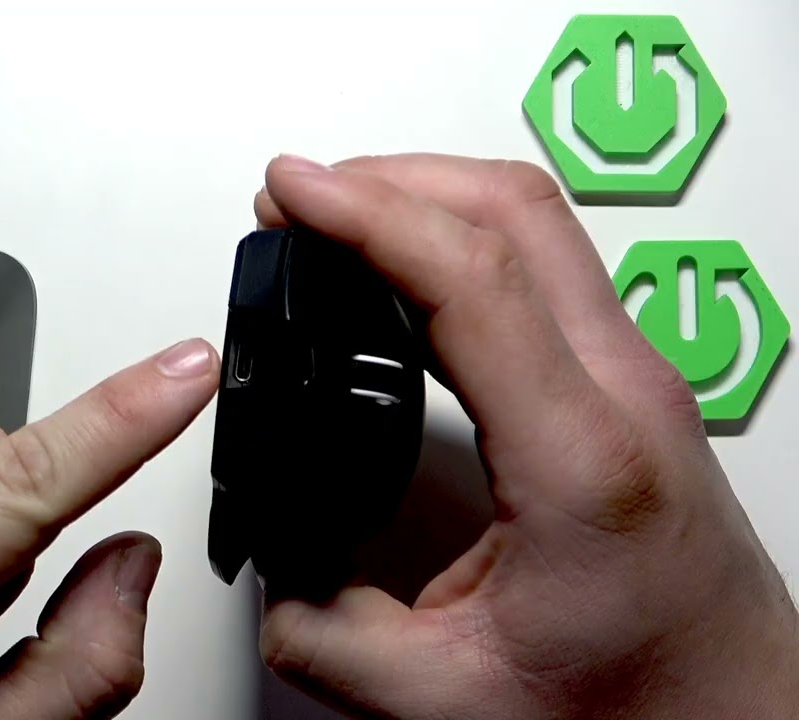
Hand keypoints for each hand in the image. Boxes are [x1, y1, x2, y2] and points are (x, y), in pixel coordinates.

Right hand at [253, 153, 798, 718]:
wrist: (738, 718)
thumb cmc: (647, 708)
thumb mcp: (452, 701)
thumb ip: (330, 640)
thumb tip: (274, 587)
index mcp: (583, 457)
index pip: (474, 279)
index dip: (369, 215)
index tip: (291, 194)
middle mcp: (626, 394)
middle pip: (515, 211)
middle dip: (390, 178)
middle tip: (298, 198)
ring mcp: (637, 378)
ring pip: (537, 221)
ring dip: (428, 195)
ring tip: (337, 217)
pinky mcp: (628, 385)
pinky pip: (544, 263)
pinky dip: (460, 236)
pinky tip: (406, 265)